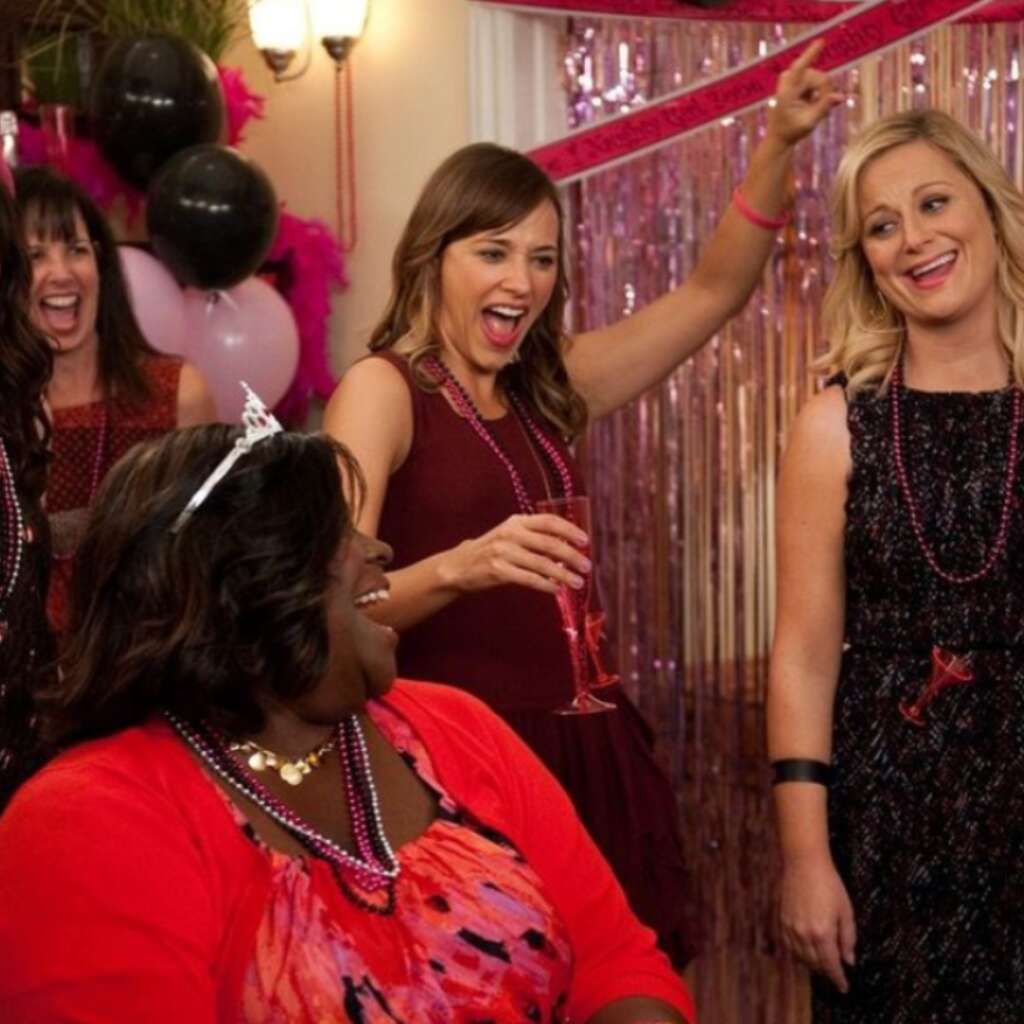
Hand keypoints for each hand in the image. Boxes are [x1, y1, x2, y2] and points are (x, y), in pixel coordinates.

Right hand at [446, 513, 591, 594]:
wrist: (459, 565)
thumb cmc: (491, 550)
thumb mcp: (510, 536)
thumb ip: (534, 537)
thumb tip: (567, 547)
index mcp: (517, 522)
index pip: (549, 521)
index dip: (570, 530)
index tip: (585, 541)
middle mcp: (510, 534)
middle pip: (549, 543)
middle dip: (572, 555)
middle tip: (587, 566)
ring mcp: (503, 552)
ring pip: (542, 564)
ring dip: (563, 574)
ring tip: (577, 582)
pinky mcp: (498, 571)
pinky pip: (529, 579)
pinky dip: (545, 585)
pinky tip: (556, 589)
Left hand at [767, 39, 842, 145]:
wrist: (779, 136)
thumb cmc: (791, 131)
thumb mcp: (809, 123)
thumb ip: (823, 108)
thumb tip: (840, 97)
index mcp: (787, 92)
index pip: (799, 69)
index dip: (811, 54)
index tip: (821, 41)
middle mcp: (789, 81)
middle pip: (819, 77)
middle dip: (825, 91)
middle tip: (826, 108)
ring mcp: (794, 79)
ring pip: (820, 78)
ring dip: (823, 93)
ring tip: (816, 109)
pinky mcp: (799, 80)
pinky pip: (818, 81)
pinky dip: (821, 93)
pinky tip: (814, 104)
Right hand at [779, 852, 856, 993]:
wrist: (804, 863)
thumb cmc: (829, 884)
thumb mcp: (845, 911)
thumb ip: (848, 938)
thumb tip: (849, 960)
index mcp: (823, 933)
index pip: (831, 965)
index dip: (838, 978)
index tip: (844, 987)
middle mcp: (804, 934)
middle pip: (815, 963)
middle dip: (826, 971)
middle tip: (835, 972)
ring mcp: (791, 927)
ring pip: (801, 956)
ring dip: (812, 963)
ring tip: (821, 963)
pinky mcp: (783, 919)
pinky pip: (789, 944)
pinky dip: (798, 952)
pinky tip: (805, 950)